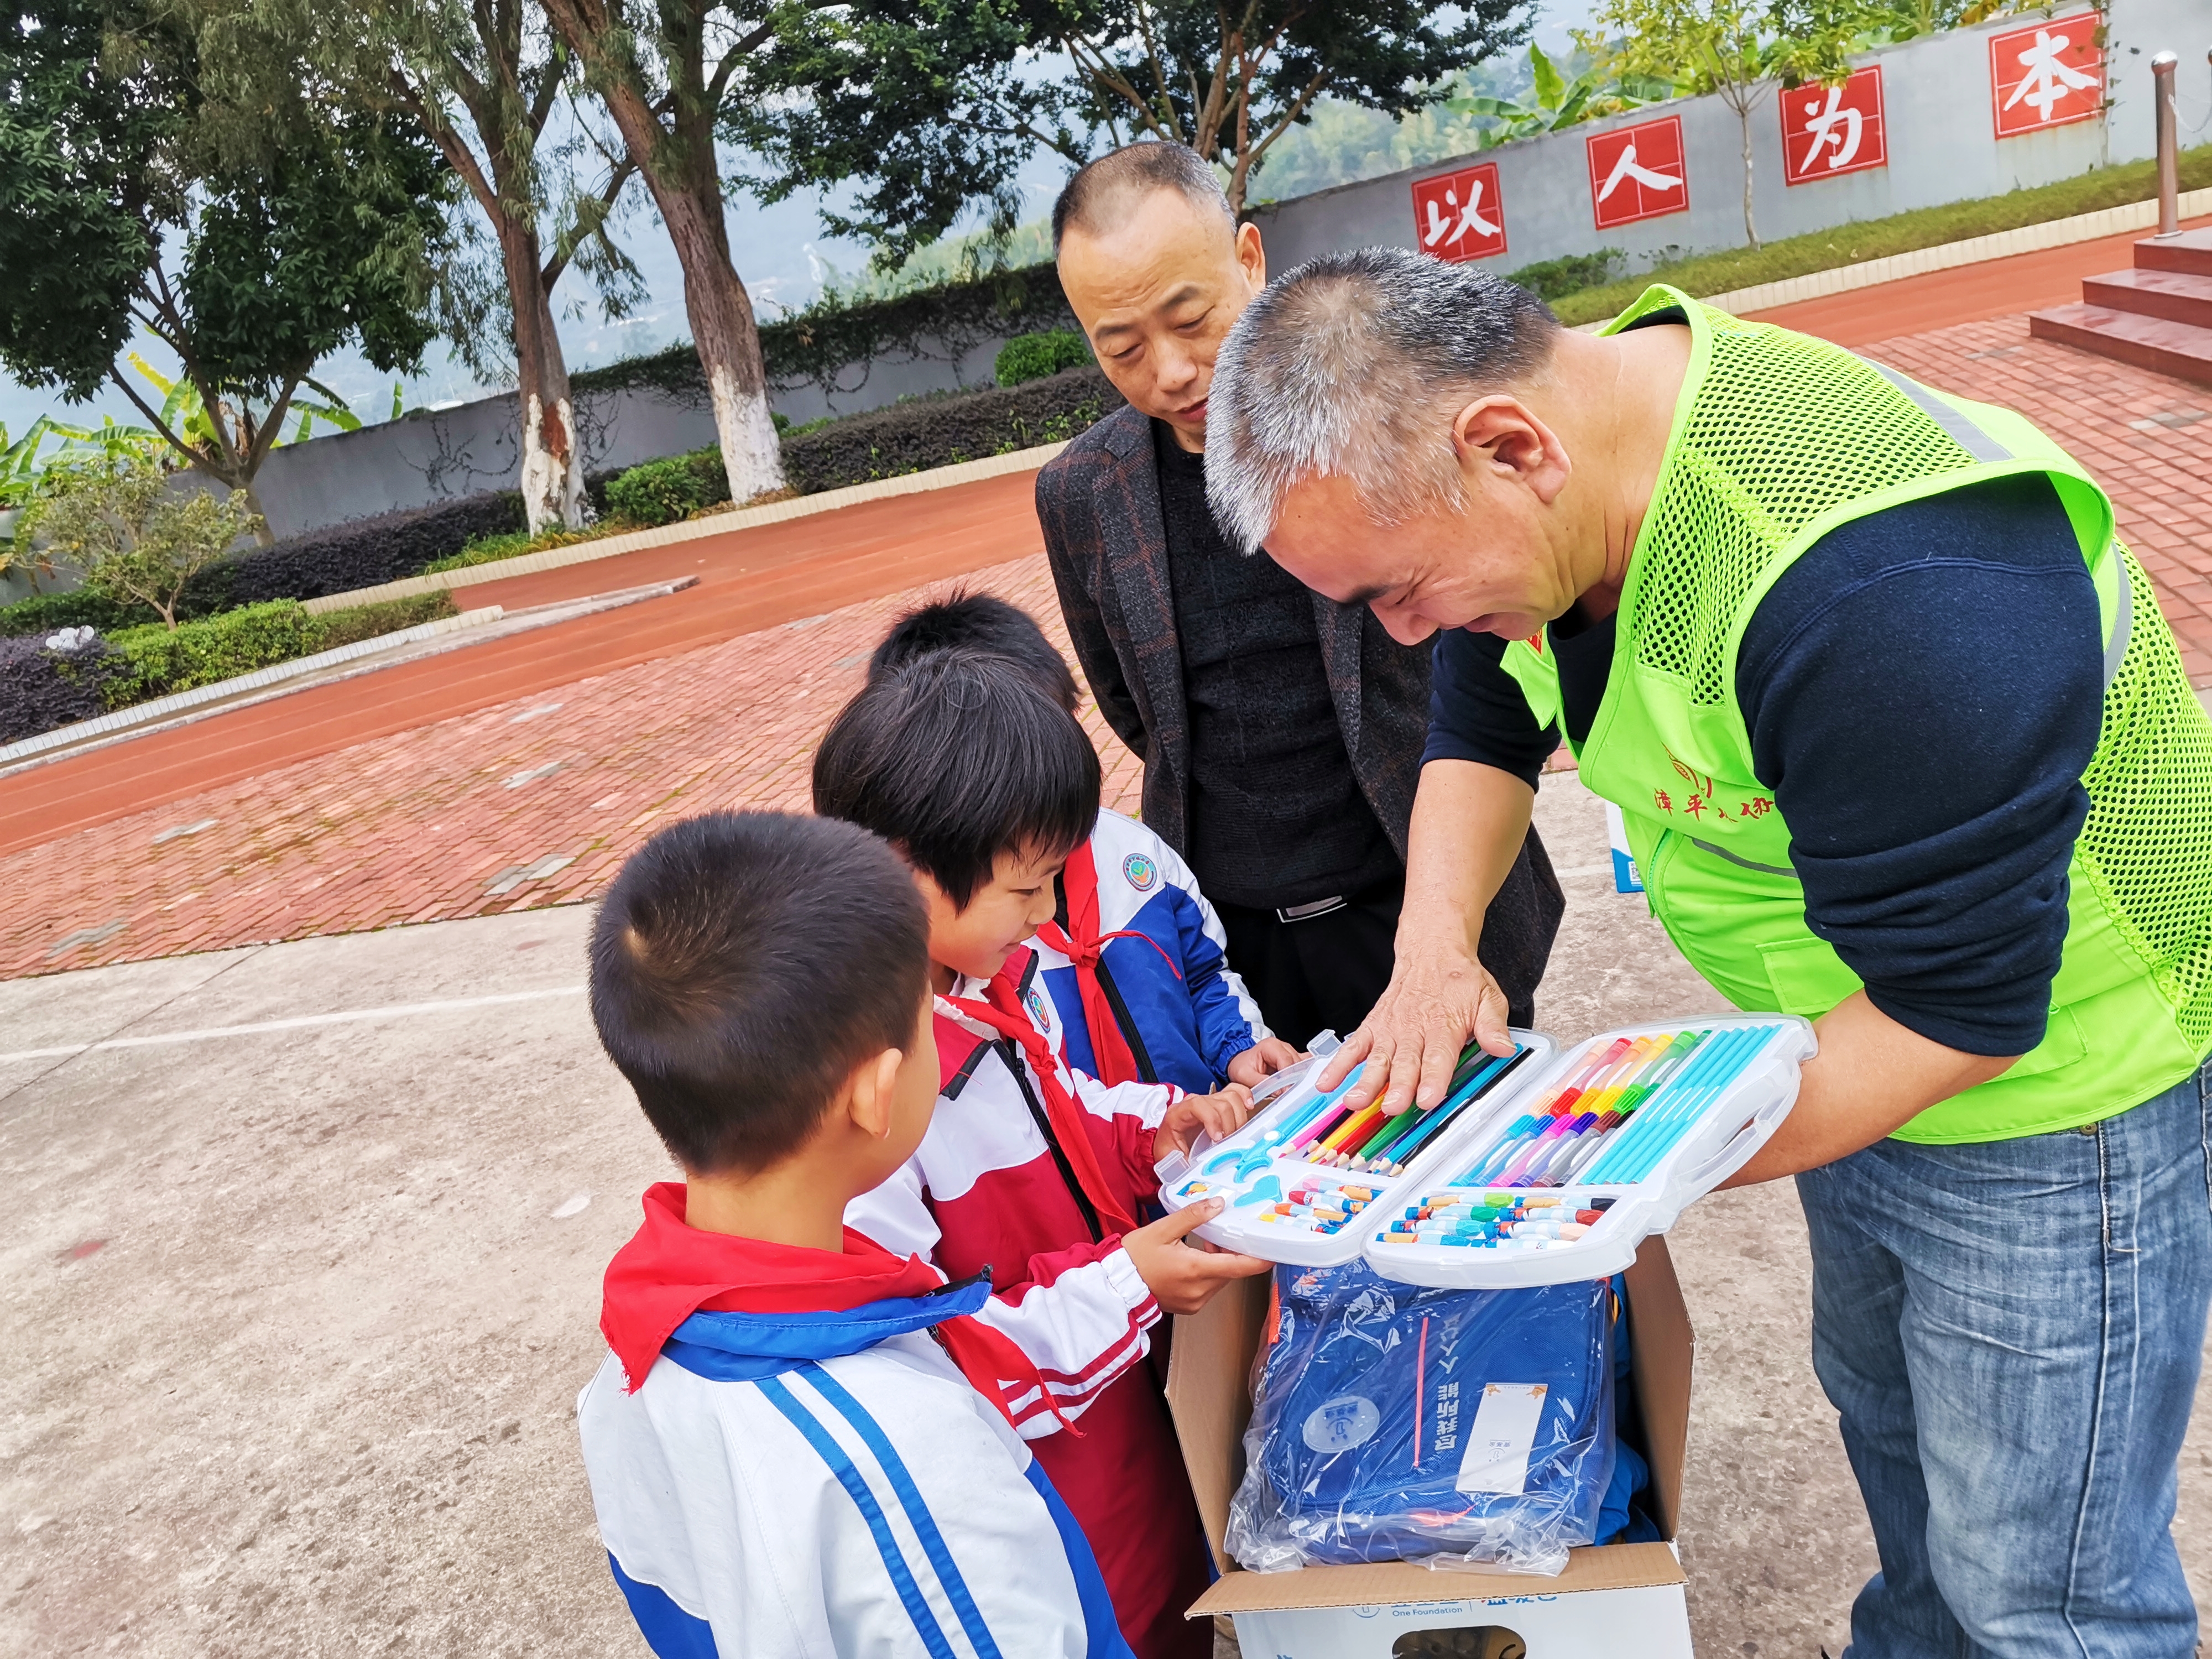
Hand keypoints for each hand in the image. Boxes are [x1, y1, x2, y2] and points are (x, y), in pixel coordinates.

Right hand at [1120, 1200, 1270, 1314]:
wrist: (1114, 1287)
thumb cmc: (1133, 1259)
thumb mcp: (1161, 1230)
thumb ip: (1192, 1216)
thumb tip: (1218, 1204)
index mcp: (1195, 1270)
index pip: (1240, 1267)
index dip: (1260, 1259)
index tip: (1274, 1251)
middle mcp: (1199, 1290)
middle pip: (1230, 1271)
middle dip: (1230, 1252)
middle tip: (1219, 1233)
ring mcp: (1194, 1301)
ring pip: (1220, 1279)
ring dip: (1218, 1262)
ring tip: (1202, 1244)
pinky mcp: (1188, 1306)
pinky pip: (1208, 1288)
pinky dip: (1207, 1273)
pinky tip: (1192, 1260)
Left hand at [1153, 1085, 1253, 1161]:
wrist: (1169, 1147)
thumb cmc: (1170, 1153)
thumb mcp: (1174, 1161)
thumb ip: (1187, 1165)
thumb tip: (1204, 1175)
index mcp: (1178, 1113)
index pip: (1198, 1105)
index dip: (1212, 1119)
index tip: (1218, 1139)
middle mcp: (1194, 1103)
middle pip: (1220, 1102)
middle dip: (1229, 1125)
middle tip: (1229, 1143)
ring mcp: (1208, 1101)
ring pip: (1231, 1097)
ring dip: (1239, 1117)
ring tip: (1237, 1135)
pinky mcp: (1219, 1103)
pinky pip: (1235, 1092)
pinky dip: (1245, 1097)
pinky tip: (1249, 1108)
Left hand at [1226, 1038, 1300, 1088]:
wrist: (1240, 1063)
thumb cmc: (1241, 1066)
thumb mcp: (1244, 1075)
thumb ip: (1260, 1082)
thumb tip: (1279, 1091)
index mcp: (1270, 1046)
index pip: (1285, 1060)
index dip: (1288, 1076)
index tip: (1287, 1090)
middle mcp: (1283, 1047)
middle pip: (1297, 1063)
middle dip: (1295, 1079)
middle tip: (1290, 1094)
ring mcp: (1290, 1052)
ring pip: (1303, 1065)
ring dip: (1300, 1078)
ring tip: (1294, 1091)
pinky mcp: (1293, 1060)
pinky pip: (1304, 1065)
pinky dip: (1304, 1075)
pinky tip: (1300, 1085)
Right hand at [1316, 940, 1513, 1115]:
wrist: (1431, 951)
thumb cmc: (1459, 981)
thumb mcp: (1488, 998)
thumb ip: (1493, 1025)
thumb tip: (1503, 1048)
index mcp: (1444, 1026)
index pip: (1438, 1057)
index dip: (1432, 1080)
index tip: (1427, 1099)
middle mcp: (1413, 1030)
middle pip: (1405, 1063)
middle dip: (1398, 1086)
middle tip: (1391, 1107)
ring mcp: (1390, 1030)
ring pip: (1377, 1059)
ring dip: (1365, 1081)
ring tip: (1354, 1102)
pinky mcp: (1373, 1027)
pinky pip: (1353, 1047)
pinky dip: (1339, 1064)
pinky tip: (1327, 1083)